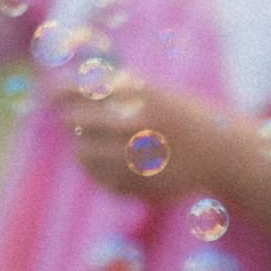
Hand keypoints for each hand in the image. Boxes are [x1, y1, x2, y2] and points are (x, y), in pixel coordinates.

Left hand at [47, 73, 230, 201]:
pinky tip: (111, 166)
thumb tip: (58, 90)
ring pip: (81, 153)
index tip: (50, 95)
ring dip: (81, 149)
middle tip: (70, 120)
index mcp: (138, 91)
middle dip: (68, 120)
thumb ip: (111, 89)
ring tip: (91, 145)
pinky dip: (98, 172)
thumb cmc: (179, 115)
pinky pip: (99, 179)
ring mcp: (135, 154)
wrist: (220, 151)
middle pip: (73, 120)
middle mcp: (135, 120)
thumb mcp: (151, 91)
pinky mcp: (137, 182)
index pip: (81, 87)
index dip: (57, 91)